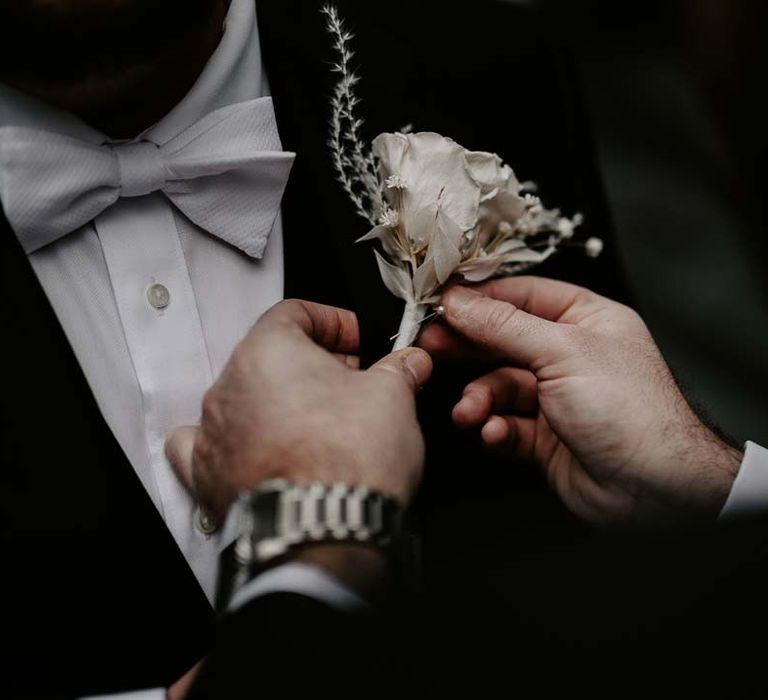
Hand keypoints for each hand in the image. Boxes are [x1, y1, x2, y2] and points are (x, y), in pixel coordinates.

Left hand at [166, 299, 431, 521]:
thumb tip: (410, 362)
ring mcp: (214, 431)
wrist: (324, 529)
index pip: (296, 312)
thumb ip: (400, 368)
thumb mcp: (393, 396)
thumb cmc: (348, 460)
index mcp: (268, 350)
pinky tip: (257, 446)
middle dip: (313, 364)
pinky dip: (233, 440)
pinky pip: (209, 444)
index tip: (358, 341)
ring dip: (281, 401)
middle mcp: (231, 385)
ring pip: (245, 398)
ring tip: (321, 422)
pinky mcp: (208, 474)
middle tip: (351, 383)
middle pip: (271, 356)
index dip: (334, 322)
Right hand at [420, 278, 741, 523]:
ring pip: (499, 386)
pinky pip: (505, 424)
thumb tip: (459, 301)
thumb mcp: (561, 352)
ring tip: (470, 413)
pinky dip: (495, 429)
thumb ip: (503, 326)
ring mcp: (556, 397)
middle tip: (430, 346)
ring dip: (479, 399)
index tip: (441, 301)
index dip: (481, 297)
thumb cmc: (630, 410)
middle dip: (467, 346)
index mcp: (585, 320)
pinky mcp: (544, 436)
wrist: (655, 489)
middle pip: (504, 340)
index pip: (523, 295)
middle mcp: (570, 355)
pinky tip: (494, 434)